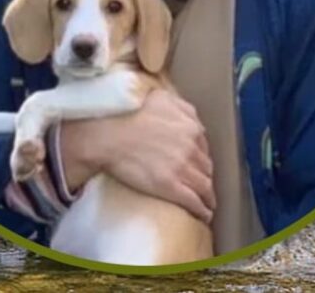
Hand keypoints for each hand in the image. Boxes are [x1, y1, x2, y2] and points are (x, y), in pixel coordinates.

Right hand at [57, 89, 215, 222]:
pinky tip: (203, 214)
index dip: (200, 156)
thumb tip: (191, 116)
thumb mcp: (159, 99)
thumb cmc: (126, 114)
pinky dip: (202, 210)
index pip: (203, 147)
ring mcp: (182, 169)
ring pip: (204, 186)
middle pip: (206, 167)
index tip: (197, 163)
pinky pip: (194, 202)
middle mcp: (191, 149)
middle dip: (204, 175)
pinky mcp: (170, 187)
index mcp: (190, 128)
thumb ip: (180, 107)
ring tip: (207, 202)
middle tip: (201, 183)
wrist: (107, 135)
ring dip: (208, 195)